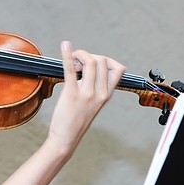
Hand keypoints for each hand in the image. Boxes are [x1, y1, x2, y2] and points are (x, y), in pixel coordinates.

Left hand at [46, 41, 124, 155]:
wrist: (66, 138)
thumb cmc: (76, 121)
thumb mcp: (93, 104)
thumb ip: (94, 87)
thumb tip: (84, 68)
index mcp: (107, 94)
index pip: (118, 69)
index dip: (106, 60)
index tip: (92, 65)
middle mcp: (100, 93)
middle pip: (103, 60)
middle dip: (89, 55)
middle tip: (77, 64)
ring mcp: (87, 94)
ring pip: (91, 61)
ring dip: (79, 55)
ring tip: (72, 62)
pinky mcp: (71, 94)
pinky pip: (70, 69)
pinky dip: (68, 55)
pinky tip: (65, 46)